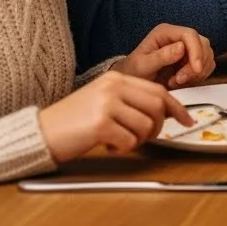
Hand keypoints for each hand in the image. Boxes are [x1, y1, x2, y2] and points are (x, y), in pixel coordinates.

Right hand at [37, 71, 193, 162]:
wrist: (39, 132)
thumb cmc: (72, 121)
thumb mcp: (103, 100)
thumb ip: (131, 101)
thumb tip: (165, 112)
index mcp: (116, 78)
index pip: (159, 90)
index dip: (177, 107)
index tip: (187, 120)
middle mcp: (113, 87)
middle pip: (158, 106)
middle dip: (159, 126)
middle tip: (146, 137)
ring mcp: (106, 104)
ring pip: (147, 125)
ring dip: (140, 139)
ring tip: (121, 140)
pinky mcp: (100, 124)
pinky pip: (130, 140)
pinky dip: (125, 147)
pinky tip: (110, 145)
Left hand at [113, 24, 214, 87]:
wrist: (134, 83)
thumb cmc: (134, 72)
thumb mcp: (142, 65)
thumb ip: (161, 56)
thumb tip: (181, 47)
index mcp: (166, 32)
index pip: (190, 35)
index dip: (196, 52)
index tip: (196, 69)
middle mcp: (178, 37)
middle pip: (202, 45)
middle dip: (196, 65)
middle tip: (180, 80)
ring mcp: (187, 48)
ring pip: (207, 55)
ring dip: (197, 72)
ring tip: (176, 81)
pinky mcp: (192, 59)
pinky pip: (206, 65)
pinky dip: (199, 76)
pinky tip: (182, 82)